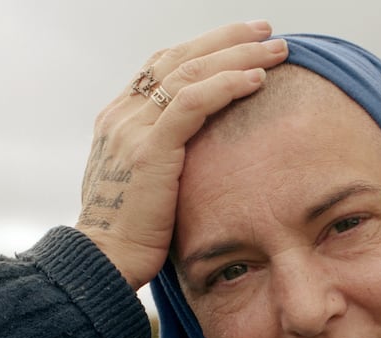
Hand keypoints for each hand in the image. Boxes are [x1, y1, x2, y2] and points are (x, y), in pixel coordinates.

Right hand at [77, 21, 287, 290]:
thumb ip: (162, 157)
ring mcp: (132, 128)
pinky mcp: (149, 149)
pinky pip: (193, 103)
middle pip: (180, 57)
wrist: (103, 262)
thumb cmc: (131, 234)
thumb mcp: (144, 185)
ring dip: (238, 55)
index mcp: (120, 119)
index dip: (206, 49)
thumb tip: (195, 155)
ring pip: (191, 72)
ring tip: (277, 49)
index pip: (165, 66)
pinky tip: (257, 79)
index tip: (243, 43)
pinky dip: (227, 86)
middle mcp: (123, 114)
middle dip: (227, 40)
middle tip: (266, 32)